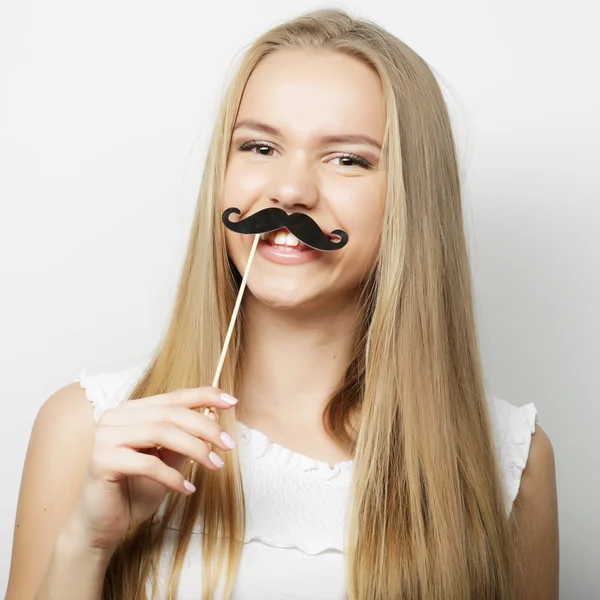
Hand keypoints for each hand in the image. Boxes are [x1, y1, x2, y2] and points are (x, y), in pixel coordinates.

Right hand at [68, 387, 237, 552]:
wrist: (100, 527)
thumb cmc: (134, 491)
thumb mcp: (168, 462)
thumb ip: (185, 439)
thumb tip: (214, 416)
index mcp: (132, 411)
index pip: (172, 397)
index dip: (204, 395)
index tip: (231, 401)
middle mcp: (115, 417)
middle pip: (169, 413)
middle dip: (205, 427)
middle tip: (229, 444)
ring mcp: (105, 436)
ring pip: (160, 432)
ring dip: (194, 448)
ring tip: (215, 465)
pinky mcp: (101, 460)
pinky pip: (147, 463)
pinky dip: (172, 476)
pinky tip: (187, 488)